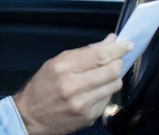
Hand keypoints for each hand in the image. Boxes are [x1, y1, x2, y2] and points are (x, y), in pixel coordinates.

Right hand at [13, 34, 133, 134]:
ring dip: (114, 77)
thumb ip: (84, 52)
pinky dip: (106, 91)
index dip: (117, 49)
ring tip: (104, 74)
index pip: (99, 56)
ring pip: (114, 85)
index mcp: (63, 68)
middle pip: (111, 70)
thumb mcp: (57, 62)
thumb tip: (109, 42)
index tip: (126, 44)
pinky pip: (108, 99)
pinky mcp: (89, 116)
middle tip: (118, 58)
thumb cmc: (42, 87)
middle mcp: (73, 86)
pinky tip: (96, 89)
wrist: (31, 116)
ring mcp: (83, 103)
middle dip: (118, 62)